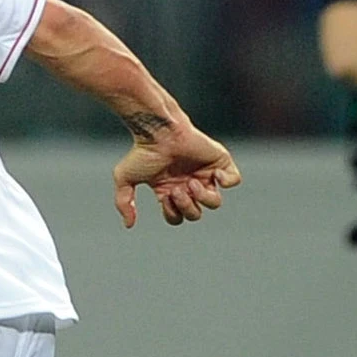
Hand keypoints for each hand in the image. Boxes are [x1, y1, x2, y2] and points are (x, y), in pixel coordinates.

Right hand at [115, 124, 241, 227]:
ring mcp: (205, 174)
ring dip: (203, 198)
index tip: (165, 196)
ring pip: (215, 203)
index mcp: (170, 190)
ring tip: (192, 183)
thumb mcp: (125, 178)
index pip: (178, 217)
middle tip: (178, 189)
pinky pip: (234, 180)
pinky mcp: (219, 161)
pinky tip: (212, 174)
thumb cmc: (142, 151)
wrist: (158, 131)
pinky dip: (226, 181)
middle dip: (187, 206)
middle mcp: (189, 184)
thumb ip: (123, 202)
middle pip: (196, 214)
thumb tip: (129, 224)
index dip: (173, 213)